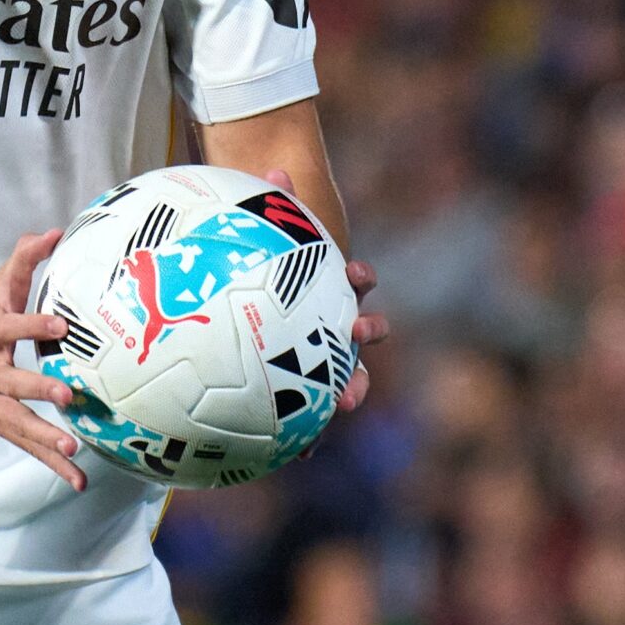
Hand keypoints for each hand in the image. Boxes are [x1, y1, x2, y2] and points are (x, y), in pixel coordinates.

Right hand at [0, 230, 87, 490]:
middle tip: (67, 396)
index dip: (33, 324)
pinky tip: (77, 479)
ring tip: (74, 452)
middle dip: (38, 391)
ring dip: (45, 440)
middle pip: (12, 383)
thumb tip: (54, 233)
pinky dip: (50, 463)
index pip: (11, 326)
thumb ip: (24, 259)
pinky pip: (25, 444)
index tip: (59, 324)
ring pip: (18, 424)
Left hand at [263, 168, 388, 413]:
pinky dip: (301, 428)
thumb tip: (274, 172)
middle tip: (355, 363)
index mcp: (330, 289)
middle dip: (362, 356)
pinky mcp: (303, 376)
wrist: (262, 273)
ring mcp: (321, 351)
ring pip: (340, 378)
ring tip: (337, 410)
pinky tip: (294, 452)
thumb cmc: (268, 250)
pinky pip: (304, 406)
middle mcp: (334, 322)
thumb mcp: (273, 229)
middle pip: (357, 341)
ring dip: (344, 396)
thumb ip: (277, 204)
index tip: (358, 277)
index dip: (360, 285)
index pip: (355, 286)